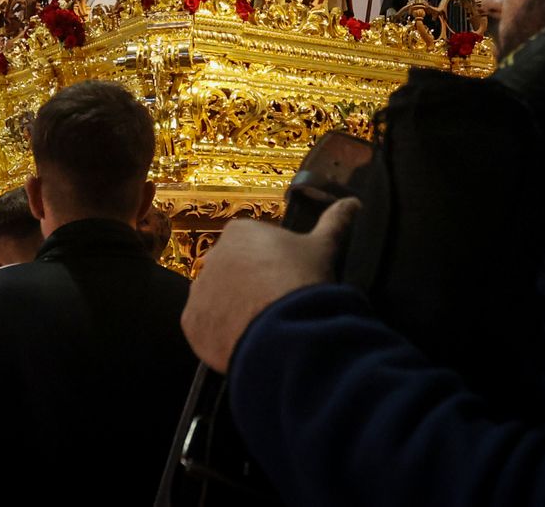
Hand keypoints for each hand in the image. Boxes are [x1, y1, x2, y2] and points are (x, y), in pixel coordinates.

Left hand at [182, 198, 358, 372]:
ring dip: (232, 310)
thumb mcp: (324, 247)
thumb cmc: (302, 279)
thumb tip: (353, 203)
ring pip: (216, 300)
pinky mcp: (191, 323)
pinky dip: (219, 334)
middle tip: (275, 303)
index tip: (287, 278)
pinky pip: (204, 327)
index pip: (252, 244)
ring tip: (261, 325)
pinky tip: (244, 341)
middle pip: (231, 272)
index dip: (271, 263)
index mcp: (239, 232)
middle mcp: (211, 257)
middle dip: (248, 285)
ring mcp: (198, 291)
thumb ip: (334, 222)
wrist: (285, 328)